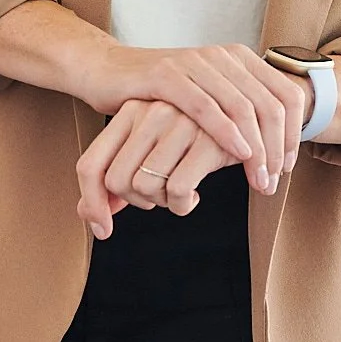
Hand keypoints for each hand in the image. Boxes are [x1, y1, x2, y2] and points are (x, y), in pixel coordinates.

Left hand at [76, 99, 234, 237]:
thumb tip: (90, 217)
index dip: (92, 203)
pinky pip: (177, 191)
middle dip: (137, 202)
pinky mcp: (209, 140)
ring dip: (163, 203)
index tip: (104, 229)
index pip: (90, 166)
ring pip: (144, 187)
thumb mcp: (153, 148)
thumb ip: (119, 176)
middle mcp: (150, 112)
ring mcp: (180, 123)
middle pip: (117, 182)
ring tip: (181, 192)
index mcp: (130, 112)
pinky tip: (195, 195)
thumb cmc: (194, 135)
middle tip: (160, 198)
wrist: (250, 113)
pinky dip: (182, 205)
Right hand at [80, 41, 309, 194]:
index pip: (286, 94)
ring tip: (259, 179)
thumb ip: (238, 109)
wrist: (108, 70)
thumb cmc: (161, 93)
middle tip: (274, 181)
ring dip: (257, 149)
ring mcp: (195, 63)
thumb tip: (275, 143)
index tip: (287, 167)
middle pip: (270, 105)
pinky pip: (206, 107)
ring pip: (242, 107)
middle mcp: (221, 56)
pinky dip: (227, 133)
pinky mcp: (167, 75)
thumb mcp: (208, 96)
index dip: (294, 133)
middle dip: (277, 149)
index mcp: (238, 57)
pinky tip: (238, 155)